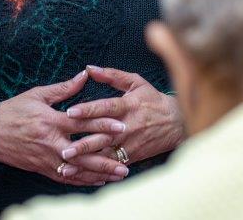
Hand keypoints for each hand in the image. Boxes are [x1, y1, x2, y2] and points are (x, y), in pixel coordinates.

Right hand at [0, 70, 131, 185]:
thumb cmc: (14, 110)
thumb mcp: (38, 94)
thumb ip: (64, 88)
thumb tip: (85, 75)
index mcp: (51, 121)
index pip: (83, 123)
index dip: (103, 124)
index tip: (122, 125)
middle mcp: (51, 142)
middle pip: (84, 152)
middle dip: (107, 156)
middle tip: (127, 159)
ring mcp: (47, 158)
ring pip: (78, 169)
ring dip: (99, 173)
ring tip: (120, 174)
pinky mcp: (42, 169)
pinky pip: (67, 178)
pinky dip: (83, 181)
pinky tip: (99, 182)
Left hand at [62, 65, 183, 167]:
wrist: (177, 123)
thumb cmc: (153, 100)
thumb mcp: (136, 83)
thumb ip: (112, 75)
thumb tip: (89, 68)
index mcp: (128, 106)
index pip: (106, 108)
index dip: (88, 110)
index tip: (70, 112)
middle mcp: (128, 126)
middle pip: (103, 136)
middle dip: (83, 144)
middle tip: (64, 149)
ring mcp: (130, 143)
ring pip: (106, 154)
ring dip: (87, 160)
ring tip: (68, 165)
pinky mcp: (132, 156)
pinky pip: (113, 164)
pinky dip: (98, 170)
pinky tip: (83, 174)